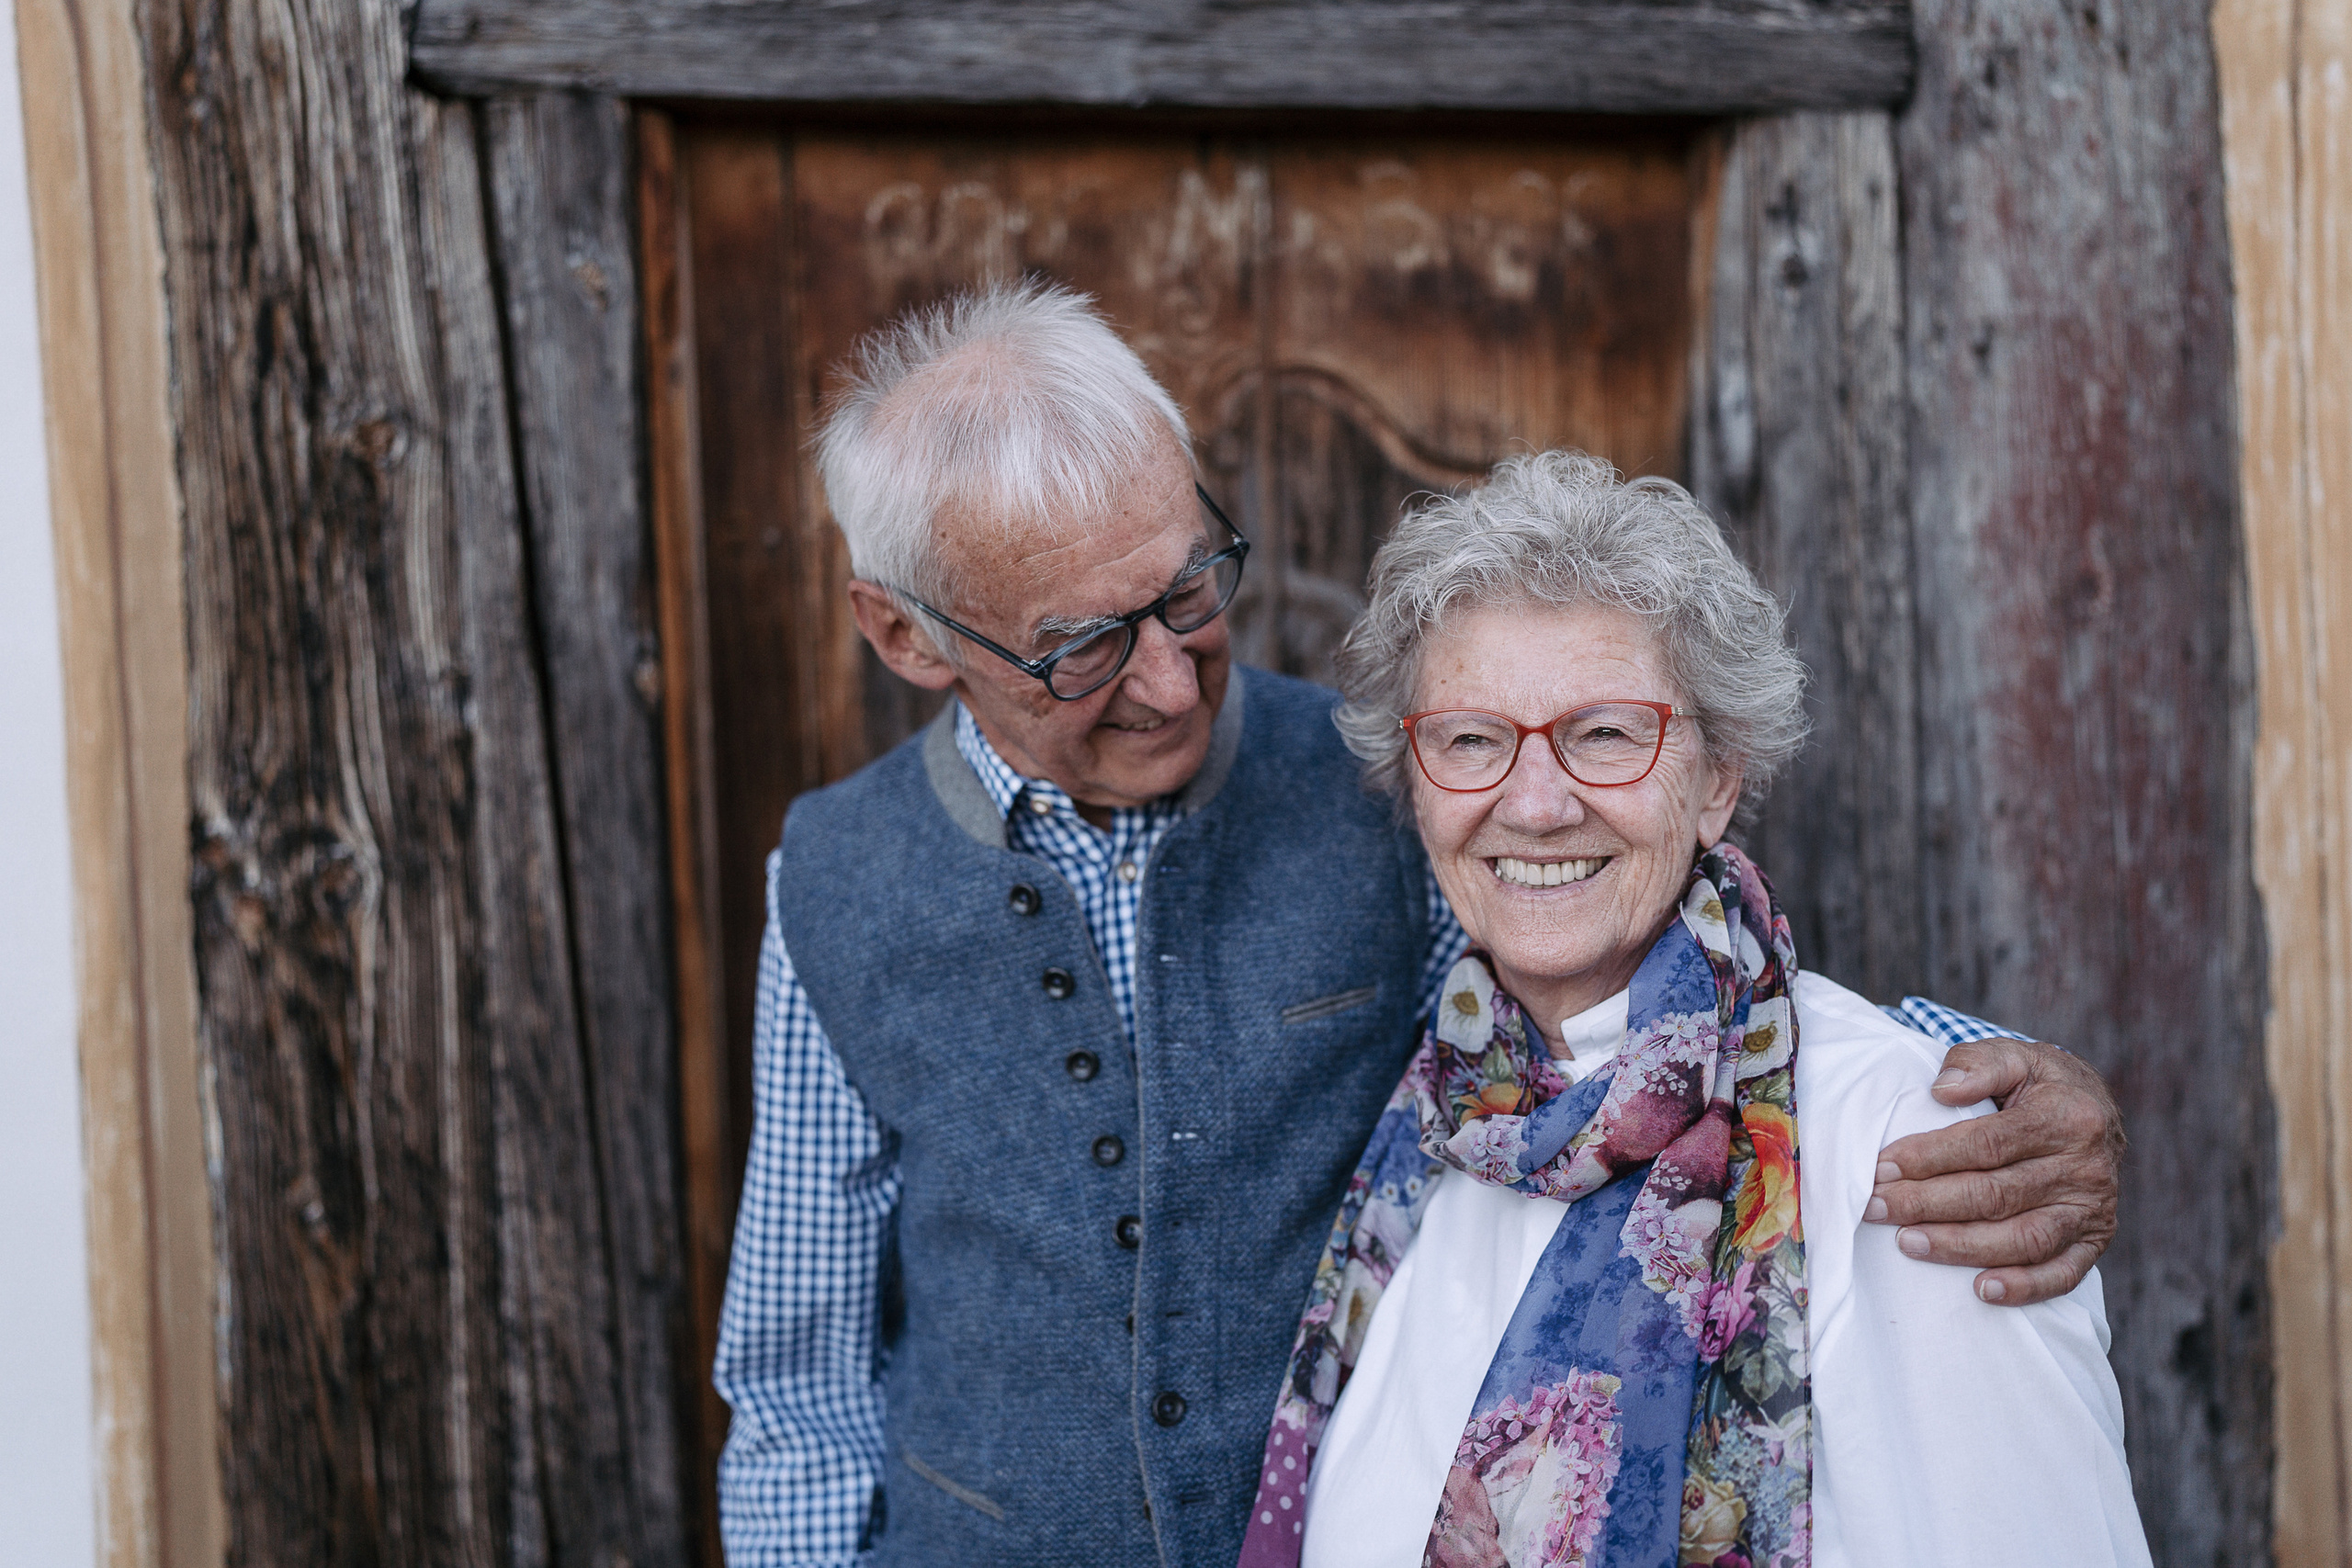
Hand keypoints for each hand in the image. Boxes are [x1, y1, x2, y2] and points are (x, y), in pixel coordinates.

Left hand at [1864, 1037, 2122, 1306]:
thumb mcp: (2015, 1056)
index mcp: (2066, 1118)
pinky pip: (2063, 1273)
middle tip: (1876, 1207)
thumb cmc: (2039, 1084)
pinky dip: (2024, 1287)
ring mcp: (2092, 1209)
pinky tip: (1981, 1291)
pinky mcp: (2094, 1240)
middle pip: (1997, 1194)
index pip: (1988, 1144)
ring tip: (1907, 1243)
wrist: (2095, 1111)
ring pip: (2024, 1239)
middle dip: (1928, 1203)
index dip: (1931, 1157)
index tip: (1882, 1166)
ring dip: (1961, 1246)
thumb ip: (1978, 1064)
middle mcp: (2085, 1168)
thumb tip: (1942, 1090)